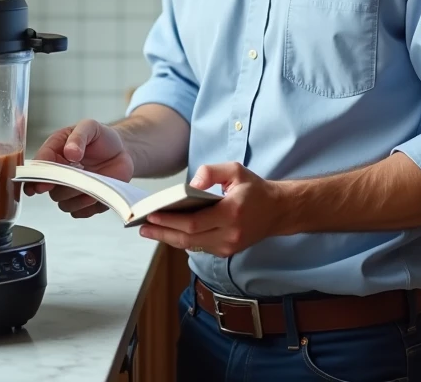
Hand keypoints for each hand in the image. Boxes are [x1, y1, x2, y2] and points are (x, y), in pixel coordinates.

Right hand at [24, 119, 134, 218]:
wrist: (121, 151)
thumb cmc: (102, 138)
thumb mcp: (90, 127)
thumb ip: (78, 136)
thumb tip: (70, 152)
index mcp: (54, 152)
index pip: (38, 168)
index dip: (36, 178)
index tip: (42, 185)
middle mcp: (58, 174)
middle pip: (50, 190)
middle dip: (65, 186)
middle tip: (81, 176)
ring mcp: (70, 190)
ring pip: (64, 204)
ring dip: (79, 197)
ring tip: (95, 181)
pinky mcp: (83, 202)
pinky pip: (80, 213)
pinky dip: (90, 206)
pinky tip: (99, 191)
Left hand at [138, 162, 286, 256]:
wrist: (278, 211)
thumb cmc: (254, 189)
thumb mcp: (235, 170)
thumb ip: (210, 172)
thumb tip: (190, 185)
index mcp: (232, 213)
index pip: (194, 222)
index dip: (170, 220)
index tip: (152, 214)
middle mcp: (230, 234)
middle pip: (188, 239)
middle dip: (162, 232)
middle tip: (142, 226)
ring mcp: (228, 246)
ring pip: (192, 246)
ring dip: (169, 238)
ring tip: (149, 230)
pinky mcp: (227, 251)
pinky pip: (199, 247)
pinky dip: (182, 240)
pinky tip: (168, 232)